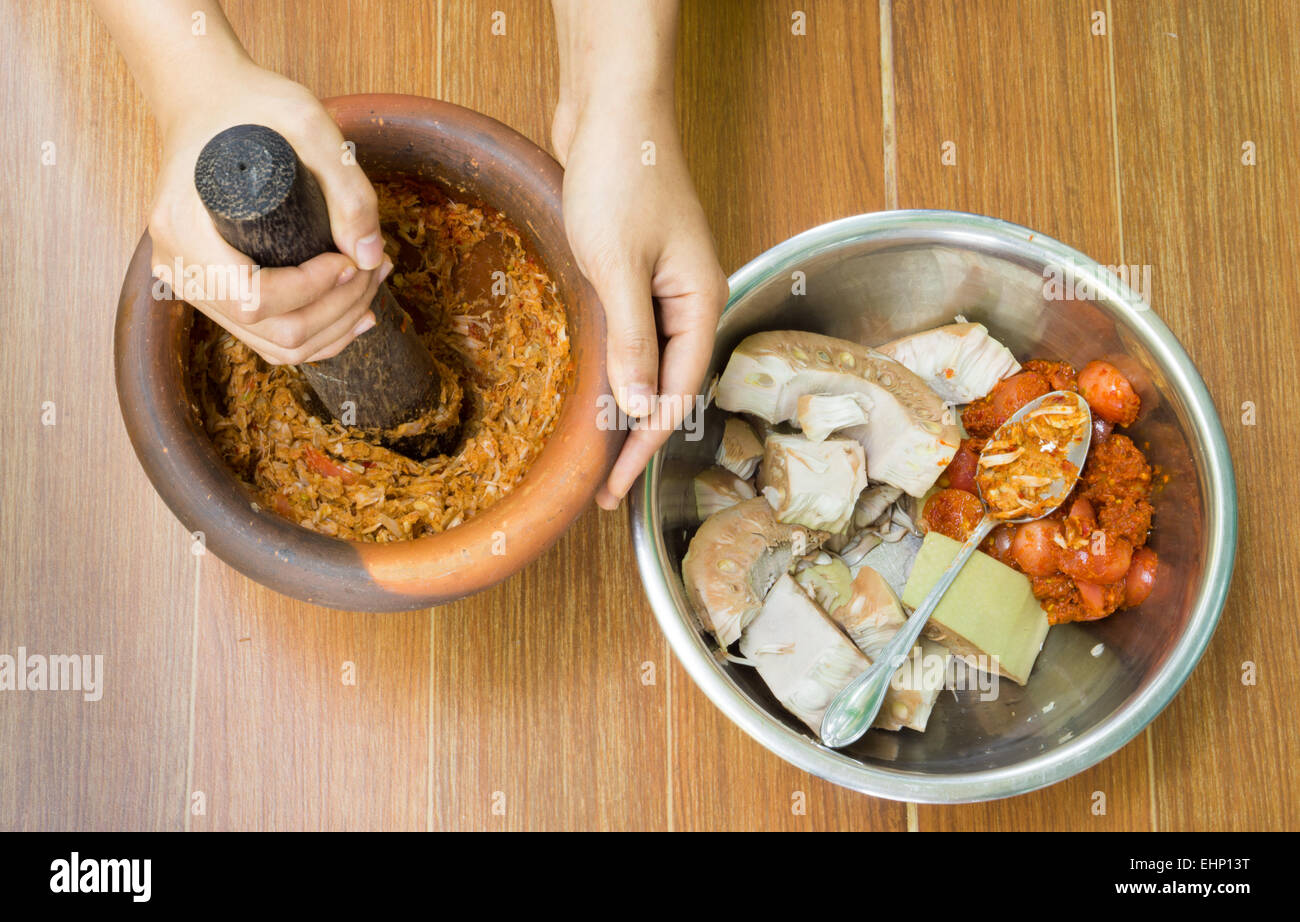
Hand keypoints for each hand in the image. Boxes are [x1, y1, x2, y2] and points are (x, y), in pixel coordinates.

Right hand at [148, 60, 388, 363]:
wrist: (205, 100)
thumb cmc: (249, 104)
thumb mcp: (307, 124)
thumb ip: (346, 187)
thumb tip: (370, 257)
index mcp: (183, 228)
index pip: (254, 299)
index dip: (314, 292)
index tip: (351, 260)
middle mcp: (178, 265)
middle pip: (272, 330)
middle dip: (338, 312)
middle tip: (376, 270)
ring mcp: (191, 283)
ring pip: (274, 343)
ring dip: (335, 327)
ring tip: (371, 282)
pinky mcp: (211, 289)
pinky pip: (266, 335)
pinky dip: (316, 333)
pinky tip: (353, 310)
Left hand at [553, 94, 727, 509]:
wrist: (612, 108)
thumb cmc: (620, 176)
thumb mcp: (618, 265)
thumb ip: (630, 340)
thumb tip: (635, 408)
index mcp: (701, 300)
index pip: (678, 393)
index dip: (644, 445)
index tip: (613, 489)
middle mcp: (692, 299)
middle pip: (670, 385)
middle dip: (637, 438)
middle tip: (603, 488)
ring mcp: (667, 285)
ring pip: (651, 364)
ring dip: (626, 407)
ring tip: (598, 454)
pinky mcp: (640, 271)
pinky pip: (634, 335)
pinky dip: (617, 368)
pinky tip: (598, 391)